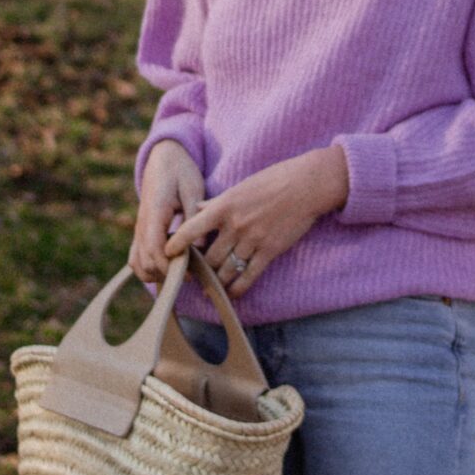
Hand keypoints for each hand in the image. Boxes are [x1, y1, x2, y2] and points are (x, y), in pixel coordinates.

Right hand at [131, 139, 204, 285]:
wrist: (163, 157)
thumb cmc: (181, 171)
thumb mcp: (193, 189)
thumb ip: (193, 217)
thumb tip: (200, 248)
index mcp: (155, 211)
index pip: (154, 248)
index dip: (168, 266)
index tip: (188, 273)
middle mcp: (142, 223)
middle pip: (144, 262)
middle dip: (164, 273)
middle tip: (190, 273)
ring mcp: (138, 228)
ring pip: (136, 263)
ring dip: (155, 273)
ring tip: (180, 272)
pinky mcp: (140, 231)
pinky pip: (136, 257)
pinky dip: (148, 267)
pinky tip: (169, 266)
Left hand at [163, 146, 348, 298]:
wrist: (306, 185)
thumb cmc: (273, 181)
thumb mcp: (240, 187)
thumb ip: (217, 202)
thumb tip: (197, 208)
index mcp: (224, 206)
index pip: (192, 229)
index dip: (177, 244)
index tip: (167, 253)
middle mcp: (235, 225)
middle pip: (209, 256)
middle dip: (199, 270)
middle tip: (191, 278)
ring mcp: (253, 239)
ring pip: (227, 270)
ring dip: (217, 282)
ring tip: (210, 289)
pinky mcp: (270, 250)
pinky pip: (249, 276)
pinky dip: (238, 288)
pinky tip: (233, 294)